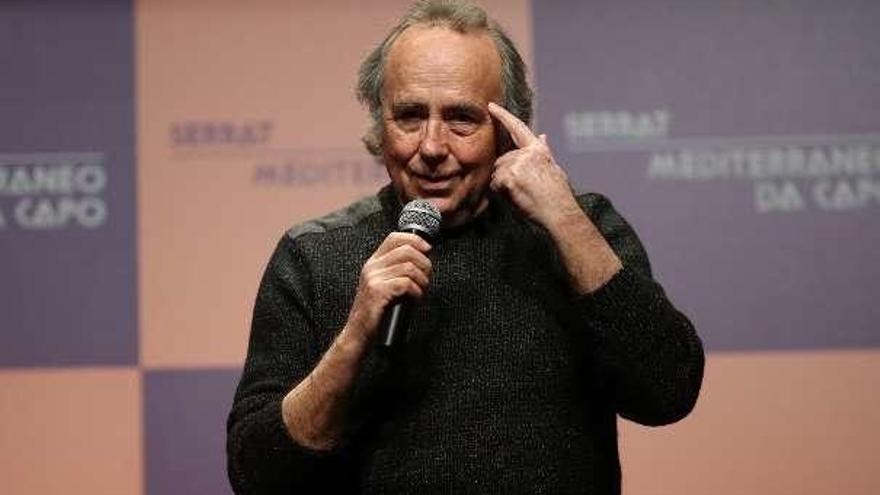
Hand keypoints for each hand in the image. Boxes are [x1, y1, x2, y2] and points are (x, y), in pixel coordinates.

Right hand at [345, 232, 431, 342]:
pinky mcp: (377, 292)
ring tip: (421, 291)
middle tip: (426, 279)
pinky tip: (414, 299)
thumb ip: (396, 271)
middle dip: (424, 264)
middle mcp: (371, 267)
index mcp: (373, 263)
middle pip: (407, 250)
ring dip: (422, 280)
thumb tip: (422, 260)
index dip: (415, 240)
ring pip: (409, 267)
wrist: (358, 334)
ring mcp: (373, 279)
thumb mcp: (384, 285)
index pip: (394, 238)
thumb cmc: (376, 312)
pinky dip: (416, 292)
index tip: (427, 250)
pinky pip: (406, 283)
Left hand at [487, 102, 580, 227]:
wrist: (558, 211)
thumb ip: (543, 151)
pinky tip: (517, 197)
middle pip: (502, 160)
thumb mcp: (553, 167)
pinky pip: (495, 184)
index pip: (518, 128)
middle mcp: (526, 154)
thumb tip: (542, 136)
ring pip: (497, 172)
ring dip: (504, 184)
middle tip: (522, 188)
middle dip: (506, 174)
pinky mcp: (509, 177)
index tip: (491, 106)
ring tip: (522, 193)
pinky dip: (502, 192)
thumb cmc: (557, 194)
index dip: (504, 116)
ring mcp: (516, 164)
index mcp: (538, 150)